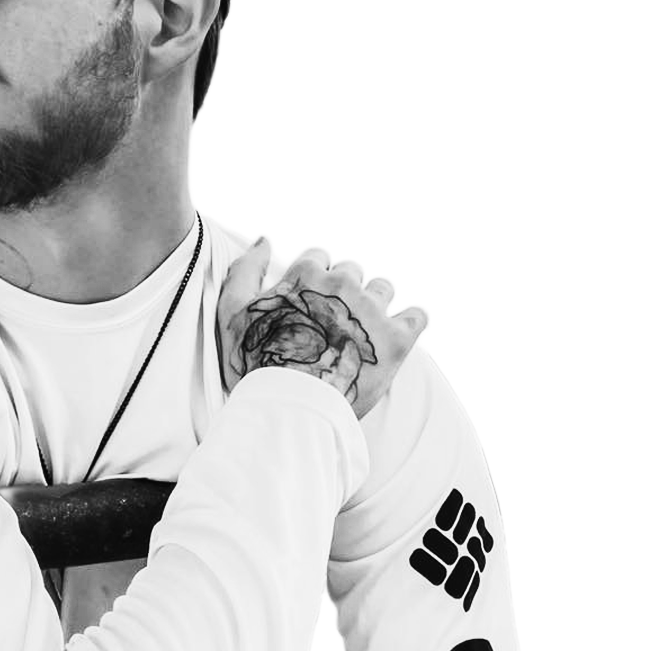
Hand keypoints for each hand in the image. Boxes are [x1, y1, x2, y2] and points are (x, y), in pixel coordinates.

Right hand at [218, 240, 426, 419]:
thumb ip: (244, 270)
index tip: (312, 303)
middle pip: (353, 272)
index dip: (315, 280)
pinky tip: (392, 339)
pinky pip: (417, 317)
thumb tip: (262, 242)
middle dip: (345, 293)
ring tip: (360, 335)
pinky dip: (408, 325)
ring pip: (384, 290)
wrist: (290, 408)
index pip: (320, 258)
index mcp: (306, 274)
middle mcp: (343, 283)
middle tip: (332, 325)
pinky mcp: (397, 339)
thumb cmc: (257, 364)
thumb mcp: (233, 313)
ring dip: (375, 307)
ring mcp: (372, 310)